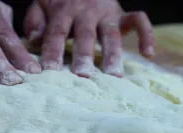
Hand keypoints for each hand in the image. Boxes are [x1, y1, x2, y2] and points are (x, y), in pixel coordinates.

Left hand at [24, 0, 153, 77]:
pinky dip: (147, 34)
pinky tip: (148, 53)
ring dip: (113, 53)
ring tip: (114, 75)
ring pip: (112, 33)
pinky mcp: (123, 14)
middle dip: (84, 54)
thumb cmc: (60, 1)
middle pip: (85, 34)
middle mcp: (86, 12)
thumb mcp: (42, 5)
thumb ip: (36, 21)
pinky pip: (140, 20)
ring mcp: (107, 13)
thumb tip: (34, 40)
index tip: (49, 71)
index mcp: (63, 10)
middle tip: (83, 75)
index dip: (52, 51)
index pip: (56, 32)